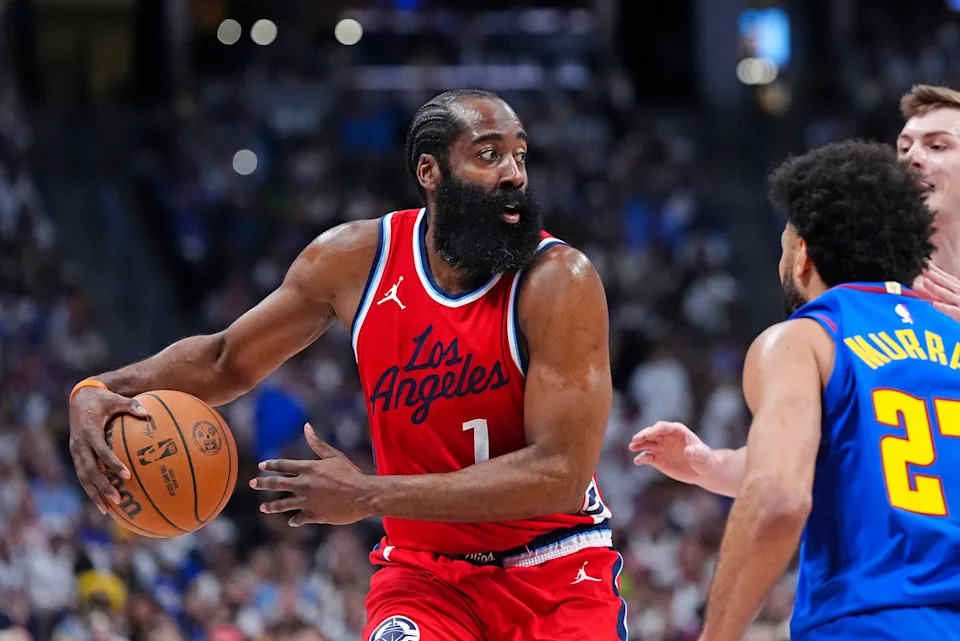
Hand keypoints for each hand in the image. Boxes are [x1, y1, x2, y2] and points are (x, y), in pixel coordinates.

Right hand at [69, 387, 149, 513]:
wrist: (80, 398)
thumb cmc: (102, 399)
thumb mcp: (116, 399)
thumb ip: (131, 405)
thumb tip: (148, 413)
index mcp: (89, 432)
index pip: (100, 452)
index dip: (112, 464)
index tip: (126, 475)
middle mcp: (79, 445)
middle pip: (89, 471)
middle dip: (102, 487)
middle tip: (119, 500)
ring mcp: (76, 452)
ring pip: (83, 477)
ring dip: (94, 494)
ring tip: (108, 510)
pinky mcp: (76, 456)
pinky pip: (82, 476)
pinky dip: (91, 490)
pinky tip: (102, 503)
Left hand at [250, 423, 372, 525]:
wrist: (362, 495)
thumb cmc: (350, 473)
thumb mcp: (333, 455)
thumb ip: (317, 443)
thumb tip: (306, 426)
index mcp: (307, 468)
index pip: (282, 465)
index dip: (271, 465)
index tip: (262, 466)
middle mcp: (302, 484)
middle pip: (276, 483)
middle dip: (262, 483)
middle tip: (253, 483)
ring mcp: (306, 501)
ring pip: (282, 504)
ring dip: (271, 506)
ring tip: (263, 507)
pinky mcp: (312, 515)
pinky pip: (298, 518)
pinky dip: (294, 520)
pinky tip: (291, 521)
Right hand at [628, 421, 718, 484]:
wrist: (702, 471)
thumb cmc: (705, 460)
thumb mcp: (703, 457)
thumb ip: (697, 453)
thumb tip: (688, 451)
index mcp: (677, 431)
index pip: (663, 427)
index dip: (654, 430)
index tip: (648, 434)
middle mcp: (666, 437)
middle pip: (652, 433)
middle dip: (643, 435)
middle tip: (635, 439)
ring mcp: (661, 448)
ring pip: (646, 444)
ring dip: (638, 445)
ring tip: (632, 447)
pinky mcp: (658, 459)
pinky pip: (647, 457)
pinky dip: (641, 458)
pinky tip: (637, 461)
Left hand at [914, 264, 959, 320]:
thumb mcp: (953, 296)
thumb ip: (935, 294)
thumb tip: (916, 287)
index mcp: (957, 287)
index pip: (944, 277)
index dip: (934, 270)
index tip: (923, 263)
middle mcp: (958, 292)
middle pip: (944, 283)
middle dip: (932, 275)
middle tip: (921, 268)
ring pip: (946, 295)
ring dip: (935, 288)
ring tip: (925, 282)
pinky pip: (952, 311)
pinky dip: (944, 307)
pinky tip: (935, 304)